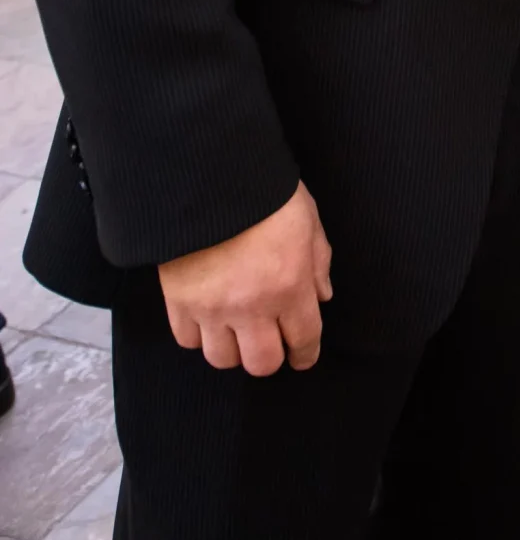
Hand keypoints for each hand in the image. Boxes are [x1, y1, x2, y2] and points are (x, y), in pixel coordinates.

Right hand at [158, 182, 332, 374]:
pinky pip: (187, 340)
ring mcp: (211, 307)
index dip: (305, 354)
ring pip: (222, 359)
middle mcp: (251, 305)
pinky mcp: (178, 301)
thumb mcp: (308, 220)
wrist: (208, 176)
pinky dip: (199, 335)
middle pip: (261, 363)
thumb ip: (318, 263)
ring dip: (233, 349)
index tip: (302, 356)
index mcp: (289, 286)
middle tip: (270, 342)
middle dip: (270, 357)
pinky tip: (207, 318)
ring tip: (236, 330)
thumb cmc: (266, 193)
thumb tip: (322, 297)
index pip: (303, 340)